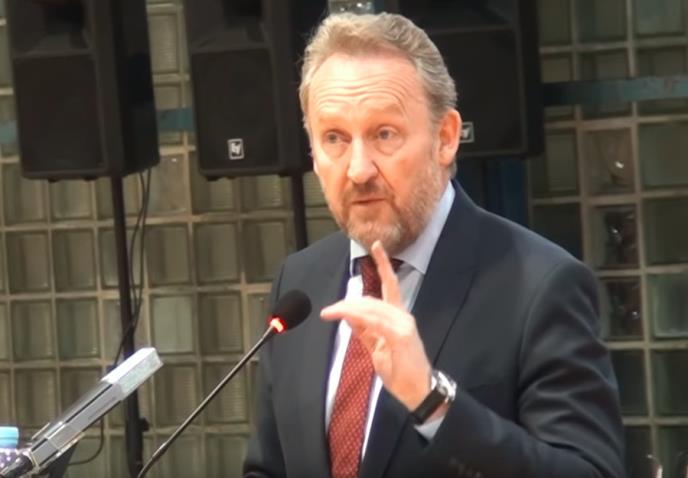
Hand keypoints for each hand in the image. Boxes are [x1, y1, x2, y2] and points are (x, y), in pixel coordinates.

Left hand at [321, 240, 431, 410]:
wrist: (418, 391)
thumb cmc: (401, 371)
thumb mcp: (377, 348)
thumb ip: (364, 331)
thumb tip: (348, 315)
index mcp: (398, 317)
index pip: (390, 285)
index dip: (383, 265)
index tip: (376, 246)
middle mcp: (402, 316)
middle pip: (371, 299)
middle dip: (347, 304)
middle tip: (328, 311)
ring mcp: (404, 324)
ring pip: (370, 308)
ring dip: (347, 309)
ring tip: (330, 313)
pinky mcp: (402, 335)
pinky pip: (375, 322)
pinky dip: (359, 318)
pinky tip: (346, 316)